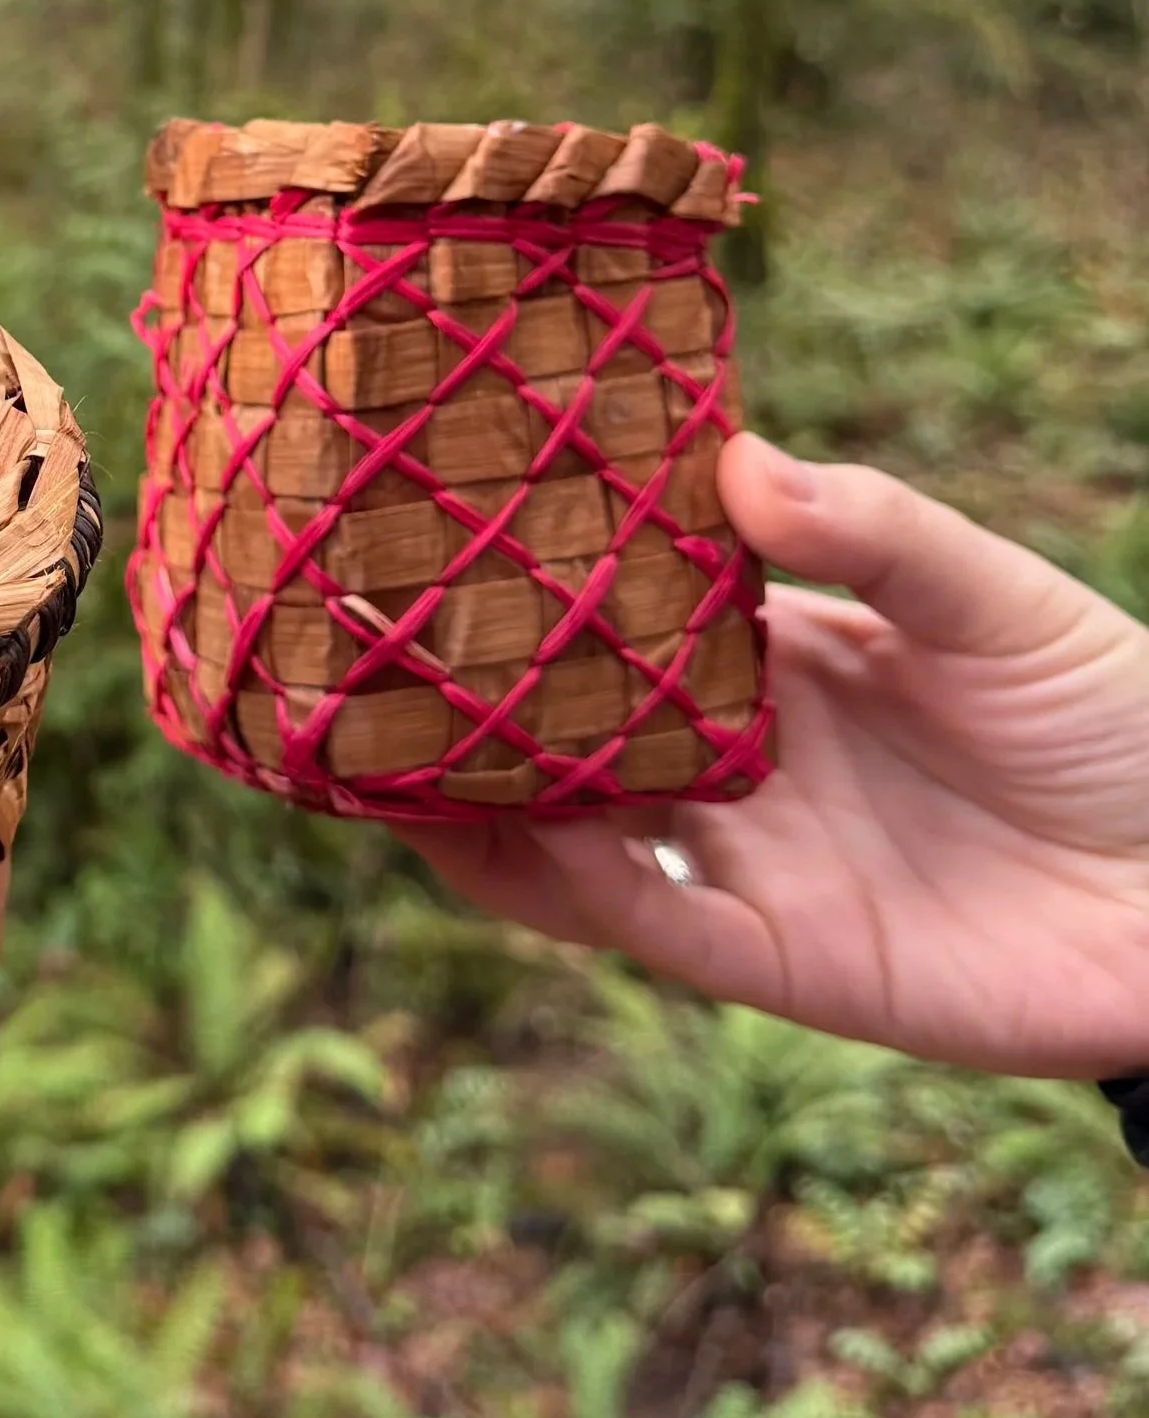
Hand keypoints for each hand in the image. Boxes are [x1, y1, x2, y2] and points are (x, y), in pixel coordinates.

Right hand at [405, 434, 1148, 1078]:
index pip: (611, 614)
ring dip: (472, 798)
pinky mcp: (779, 960)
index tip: (425, 522)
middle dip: (457, 697)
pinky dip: (565, 886)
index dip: (520, 580)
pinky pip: (647, 924)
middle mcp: (725, 762)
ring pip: (568, 837)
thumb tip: (736, 457)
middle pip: (558, 730)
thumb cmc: (1122, 718)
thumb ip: (877, 536)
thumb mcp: (999, 602)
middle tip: (346, 641)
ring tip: (374, 746)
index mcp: (765, 659)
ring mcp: (744, 862)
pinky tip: (498, 831)